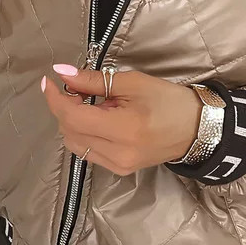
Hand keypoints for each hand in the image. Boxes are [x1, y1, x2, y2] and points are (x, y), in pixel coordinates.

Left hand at [41, 65, 201, 174]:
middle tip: (76, 87)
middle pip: (70, 131)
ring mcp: (118, 166)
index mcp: (123, 129)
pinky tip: (98, 119)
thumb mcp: (133, 83)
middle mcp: (117, 154)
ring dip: (72, 121)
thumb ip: (94, 81)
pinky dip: (84, 133)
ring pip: (75, 144)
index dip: (55, 98)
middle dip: (64, 107)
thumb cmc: (168, 100)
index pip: (73, 116)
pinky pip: (88, 152)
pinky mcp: (119, 170)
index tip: (49, 81)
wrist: (196, 128)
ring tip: (90, 103)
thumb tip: (63, 74)